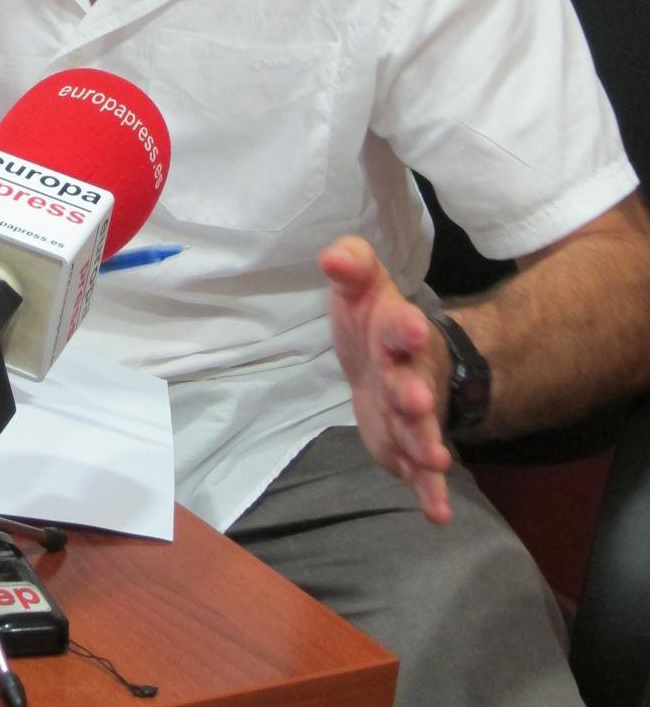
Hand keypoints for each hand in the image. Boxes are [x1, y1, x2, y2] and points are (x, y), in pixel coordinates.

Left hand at [319, 235, 453, 523]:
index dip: (406, 328)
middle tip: (415, 400)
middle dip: (415, 393)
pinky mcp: (406, 447)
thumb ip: (351, 264)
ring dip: (426, 443)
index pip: (402, 327)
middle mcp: (410, 374)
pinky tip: (439, 515)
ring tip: (434, 459)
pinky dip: (430, 491)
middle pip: (413, 384)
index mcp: (396, 332)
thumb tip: (332, 257)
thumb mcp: (358, 285)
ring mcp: (412, 414)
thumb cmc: (371, 320)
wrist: (391, 360)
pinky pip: (421, 473)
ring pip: (420, 430)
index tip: (414, 328)